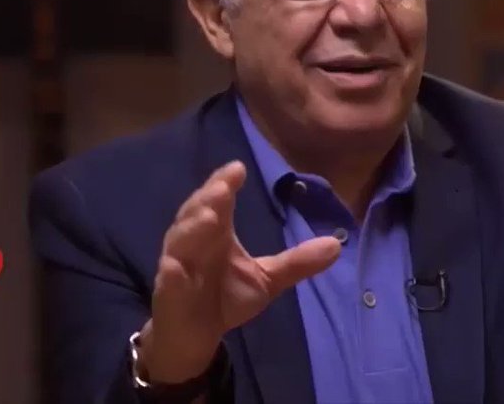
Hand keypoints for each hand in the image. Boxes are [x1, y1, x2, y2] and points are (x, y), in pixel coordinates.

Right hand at [140, 161, 340, 383]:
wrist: (197, 335)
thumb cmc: (227, 297)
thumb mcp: (268, 278)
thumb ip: (297, 261)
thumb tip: (337, 245)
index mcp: (217, 232)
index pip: (219, 200)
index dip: (224, 183)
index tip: (238, 168)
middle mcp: (194, 242)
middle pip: (197, 213)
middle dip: (208, 198)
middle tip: (222, 187)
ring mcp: (178, 265)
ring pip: (180, 241)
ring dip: (191, 228)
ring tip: (208, 217)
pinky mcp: (168, 292)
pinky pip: (167, 280)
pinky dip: (170, 273)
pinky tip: (173, 267)